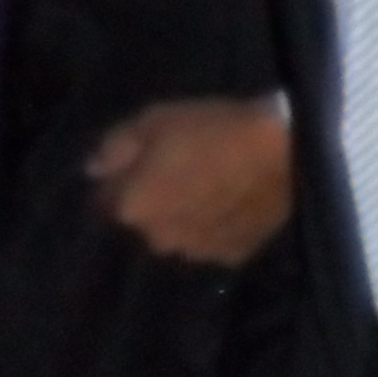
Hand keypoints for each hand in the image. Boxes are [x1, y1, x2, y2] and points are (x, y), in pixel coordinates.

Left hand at [89, 98, 293, 265]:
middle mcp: (156, 240)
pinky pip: (210, 241)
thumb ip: (114, 147)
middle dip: (152, 201)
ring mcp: (195, 253)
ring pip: (177, 234)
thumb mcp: (156, 120)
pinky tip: (231, 203)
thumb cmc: (215, 130)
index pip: (104, 200)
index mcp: (131, 208)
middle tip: (177, 171)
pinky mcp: (231, 256)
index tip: (137, 162)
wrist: (286, 154)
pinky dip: (213, 226)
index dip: (120, 179)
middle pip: (143, 220)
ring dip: (182, 217)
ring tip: (208, 188)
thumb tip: (92, 169)